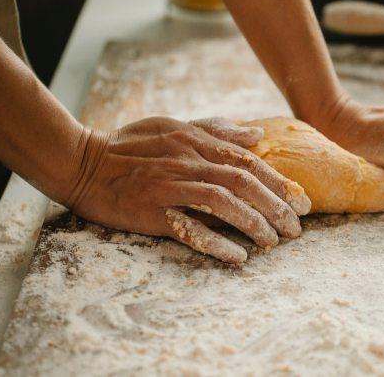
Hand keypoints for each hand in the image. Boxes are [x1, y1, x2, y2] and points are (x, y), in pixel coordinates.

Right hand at [61, 117, 310, 263]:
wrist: (81, 161)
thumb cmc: (129, 145)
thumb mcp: (173, 126)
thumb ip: (215, 130)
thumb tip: (255, 135)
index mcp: (196, 142)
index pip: (249, 162)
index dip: (280, 183)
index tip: (302, 202)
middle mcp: (188, 162)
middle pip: (244, 183)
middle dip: (277, 207)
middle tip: (296, 229)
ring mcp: (170, 187)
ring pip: (223, 203)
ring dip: (254, 224)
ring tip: (274, 243)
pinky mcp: (152, 211)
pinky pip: (189, 228)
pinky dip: (216, 242)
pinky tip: (238, 256)